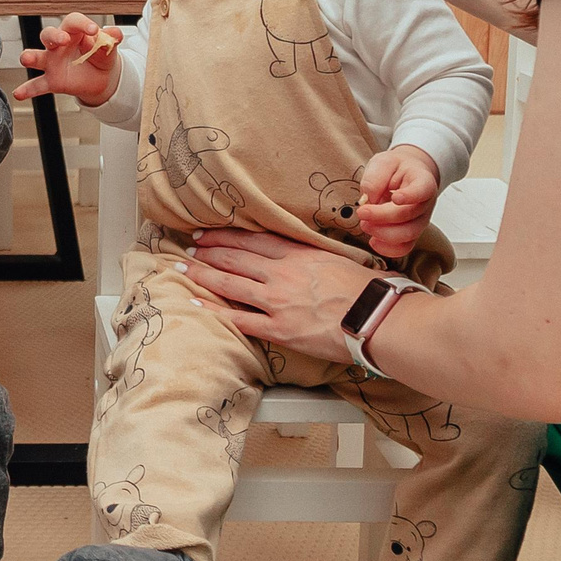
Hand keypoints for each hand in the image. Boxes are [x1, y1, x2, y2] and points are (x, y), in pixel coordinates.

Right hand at [11, 11, 121, 107]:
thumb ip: (110, 40)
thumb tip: (115, 34)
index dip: (82, 24)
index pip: (73, 22)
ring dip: (30, 56)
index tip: (93, 31)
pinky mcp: (51, 80)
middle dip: (54, 36)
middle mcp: (59, 45)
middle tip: (63, 40)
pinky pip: (37, 85)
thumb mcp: (108, 48)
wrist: (100, 78)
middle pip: (49, 34)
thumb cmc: (100, 56)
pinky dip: (28, 89)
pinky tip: (19, 93)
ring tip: (26, 58)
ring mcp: (52, 63)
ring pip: (37, 56)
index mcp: (74, 32)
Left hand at [181, 226, 379, 362]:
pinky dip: (215, 310)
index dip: (227, 235)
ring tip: (184, 267)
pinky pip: (239, 319)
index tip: (210, 232)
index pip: (254, 240)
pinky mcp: (279, 328)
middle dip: (209, 251)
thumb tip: (303, 254)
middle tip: (190, 246)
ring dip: (204, 274)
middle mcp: (282, 274)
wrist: (376, 316)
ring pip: (231, 283)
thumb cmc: (367, 290)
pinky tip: (197, 303)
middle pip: (236, 258)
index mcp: (297, 255)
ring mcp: (277, 301)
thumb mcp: (337, 260)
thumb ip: (312, 256)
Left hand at [356, 144, 440, 260]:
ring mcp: (420, 220)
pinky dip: (388, 249)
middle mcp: (425, 203)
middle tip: (362, 212)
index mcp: (423, 181)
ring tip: (365, 224)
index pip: (422, 190)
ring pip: (408, 235)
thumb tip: (368, 199)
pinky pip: (404, 248)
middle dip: (382, 217)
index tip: (395, 197)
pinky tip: (373, 241)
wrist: (406, 174)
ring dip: (382, 233)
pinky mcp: (412, 233)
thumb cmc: (395, 168)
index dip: (410, 196)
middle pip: (409, 216)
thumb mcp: (383, 162)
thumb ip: (375, 177)